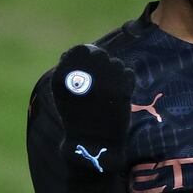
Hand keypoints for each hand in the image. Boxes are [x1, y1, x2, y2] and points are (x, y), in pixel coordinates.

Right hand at [50, 44, 133, 176]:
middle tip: (102, 82)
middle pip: (100, 55)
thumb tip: (74, 52)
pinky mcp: (122, 89)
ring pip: (116, 63)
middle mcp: (86, 74)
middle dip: (102, 64)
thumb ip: (70, 70)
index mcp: (67, 74)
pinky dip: (126, 81)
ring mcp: (105, 81)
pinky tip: (119, 94)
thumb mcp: (65, 93)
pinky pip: (128, 73)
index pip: (80, 49)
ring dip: (115, 73)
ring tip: (109, 92)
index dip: (86, 55)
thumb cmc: (77, 118)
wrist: (93, 143)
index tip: (89, 66)